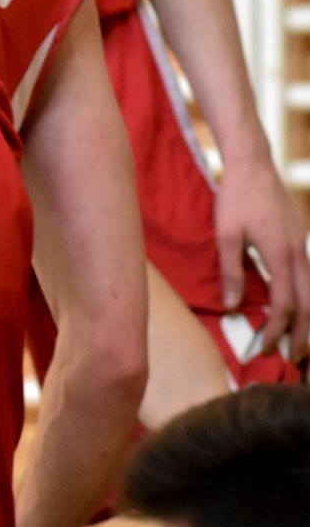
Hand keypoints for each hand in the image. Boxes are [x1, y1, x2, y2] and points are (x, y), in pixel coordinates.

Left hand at [216, 155, 309, 359]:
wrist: (253, 165)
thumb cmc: (236, 198)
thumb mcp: (226, 234)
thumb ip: (230, 271)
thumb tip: (232, 306)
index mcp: (281, 255)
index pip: (285, 305)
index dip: (276, 331)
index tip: (263, 349)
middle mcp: (299, 254)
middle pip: (309, 306)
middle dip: (303, 336)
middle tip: (293, 360)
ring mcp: (304, 247)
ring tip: (301, 343)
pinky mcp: (301, 242)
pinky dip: (309, 300)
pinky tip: (301, 310)